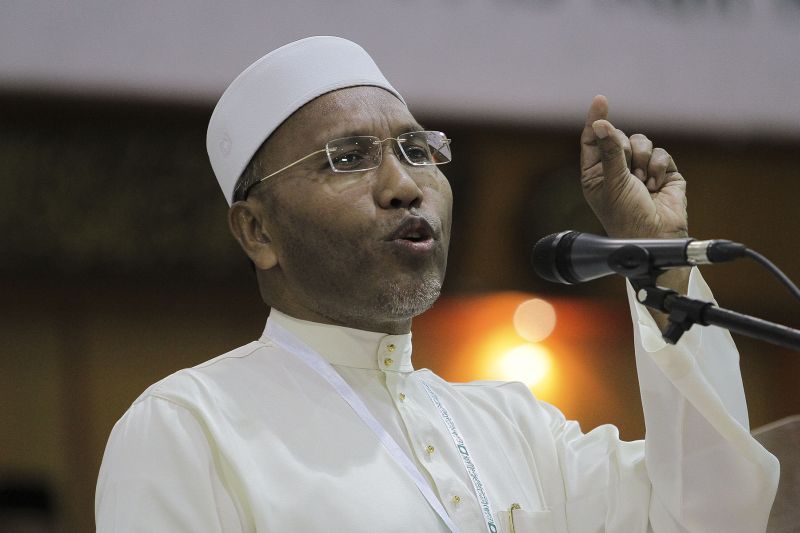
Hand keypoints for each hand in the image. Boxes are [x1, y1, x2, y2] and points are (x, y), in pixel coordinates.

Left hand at [580, 95, 687, 239]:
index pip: (593, 139)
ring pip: (642, 142)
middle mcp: (617, 169)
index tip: (601, 100)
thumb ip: (609, 151)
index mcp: (596, 173)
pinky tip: (657, 186)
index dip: (597, 120)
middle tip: (627, 171)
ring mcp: (642, 169)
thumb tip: (601, 123)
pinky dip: (659, 167)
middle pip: (619, 137)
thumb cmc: (626, 215)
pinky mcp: (665, 172)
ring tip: (642, 182)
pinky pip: (662, 153)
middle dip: (624, 150)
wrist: (655, 236)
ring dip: (643, 160)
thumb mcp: (613, 181)